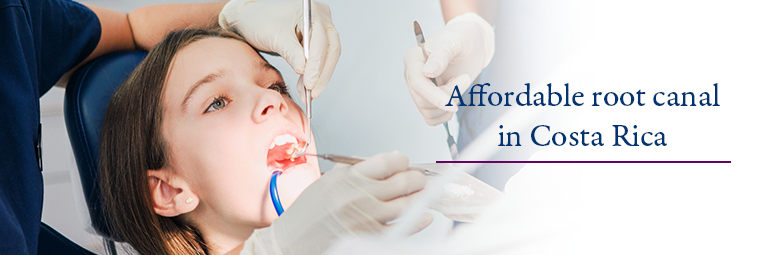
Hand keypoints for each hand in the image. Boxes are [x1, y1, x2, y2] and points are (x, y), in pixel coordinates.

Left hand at [220, 0, 339, 99]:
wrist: (249, 19)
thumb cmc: (259, 20)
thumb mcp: (275, 37)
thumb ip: (291, 52)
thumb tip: (304, 70)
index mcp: (312, 11)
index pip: (321, 40)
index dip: (317, 64)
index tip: (310, 82)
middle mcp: (320, 18)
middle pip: (330, 49)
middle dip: (321, 73)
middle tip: (312, 92)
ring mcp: (319, 29)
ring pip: (327, 57)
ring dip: (318, 77)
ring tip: (306, 93)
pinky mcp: (313, 40)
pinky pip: (319, 59)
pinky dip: (312, 73)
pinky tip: (305, 85)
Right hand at [240, 151, 432, 254]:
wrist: (292, 241)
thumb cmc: (307, 213)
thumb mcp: (327, 182)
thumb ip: (353, 171)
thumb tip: (385, 164)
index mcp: (346, 178)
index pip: (386, 162)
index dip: (401, 160)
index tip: (404, 162)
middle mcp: (357, 197)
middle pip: (401, 182)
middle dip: (415, 178)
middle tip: (417, 178)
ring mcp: (364, 218)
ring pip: (406, 205)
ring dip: (419, 197)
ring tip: (421, 194)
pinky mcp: (368, 237)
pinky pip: (401, 228)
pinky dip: (417, 221)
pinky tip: (424, 216)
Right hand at [404, 13, 494, 124]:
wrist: (472, 44)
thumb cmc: (462, 38)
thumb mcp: (453, 43)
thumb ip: (440, 56)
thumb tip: (427, 72)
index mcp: (413, 59)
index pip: (417, 84)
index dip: (434, 96)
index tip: (452, 104)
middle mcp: (412, 75)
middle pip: (422, 100)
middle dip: (447, 96)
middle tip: (464, 79)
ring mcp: (420, 89)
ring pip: (427, 111)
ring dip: (448, 104)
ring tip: (460, 83)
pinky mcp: (429, 98)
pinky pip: (431, 117)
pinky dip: (444, 114)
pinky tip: (455, 98)